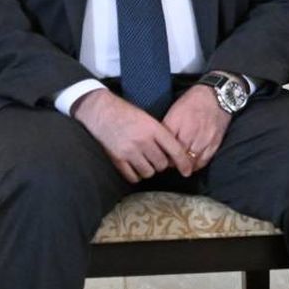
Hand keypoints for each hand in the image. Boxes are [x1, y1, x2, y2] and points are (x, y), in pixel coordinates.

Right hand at [72, 89, 191, 182]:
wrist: (101, 112)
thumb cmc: (127, 113)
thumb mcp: (148, 119)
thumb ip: (160, 134)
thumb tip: (173, 153)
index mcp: (154, 129)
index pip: (175, 150)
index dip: (183, 163)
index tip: (187, 171)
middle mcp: (143, 141)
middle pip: (162, 164)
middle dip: (162, 163)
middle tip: (157, 158)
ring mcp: (129, 151)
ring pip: (149, 172)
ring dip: (149, 169)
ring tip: (145, 161)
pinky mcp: (117, 159)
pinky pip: (133, 176)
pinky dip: (136, 175)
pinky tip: (135, 167)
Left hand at [162, 83, 231, 172]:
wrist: (215, 95)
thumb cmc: (192, 102)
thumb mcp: (174, 111)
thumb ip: (167, 128)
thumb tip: (159, 143)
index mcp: (177, 124)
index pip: (166, 147)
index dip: (162, 155)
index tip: (160, 157)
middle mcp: (190, 132)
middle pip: (178, 156)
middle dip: (172, 162)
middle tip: (169, 163)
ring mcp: (204, 139)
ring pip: (191, 161)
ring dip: (185, 166)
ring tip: (180, 166)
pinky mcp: (215, 142)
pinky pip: (204, 160)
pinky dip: (197, 165)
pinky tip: (193, 164)